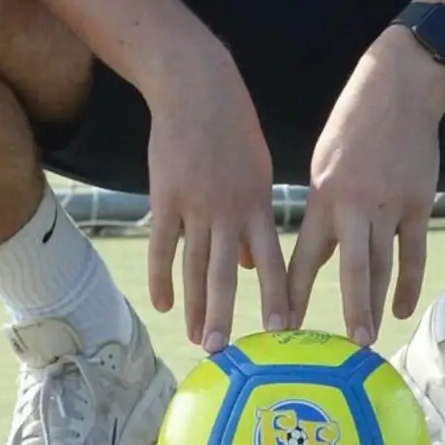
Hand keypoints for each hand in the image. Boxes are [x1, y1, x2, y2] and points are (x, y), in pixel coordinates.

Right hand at [145, 55, 288, 354]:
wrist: (198, 90)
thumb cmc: (232, 130)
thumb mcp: (256, 171)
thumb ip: (255, 219)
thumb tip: (250, 264)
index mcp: (259, 203)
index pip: (272, 260)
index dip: (275, 297)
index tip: (282, 332)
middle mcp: (230, 209)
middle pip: (228, 273)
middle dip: (228, 316)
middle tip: (227, 355)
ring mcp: (195, 205)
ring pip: (194, 267)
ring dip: (196, 307)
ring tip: (198, 340)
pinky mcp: (165, 198)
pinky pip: (163, 247)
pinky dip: (162, 278)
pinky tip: (162, 305)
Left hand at [287, 31, 444, 346]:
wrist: (397, 89)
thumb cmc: (353, 127)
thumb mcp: (324, 164)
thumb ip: (322, 209)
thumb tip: (317, 253)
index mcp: (323, 196)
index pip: (305, 256)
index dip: (293, 294)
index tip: (281, 328)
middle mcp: (355, 205)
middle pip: (351, 269)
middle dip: (345, 311)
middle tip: (339, 350)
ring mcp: (390, 205)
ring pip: (384, 265)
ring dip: (375, 305)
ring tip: (367, 340)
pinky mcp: (419, 202)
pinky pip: (414, 251)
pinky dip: (409, 283)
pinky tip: (401, 308)